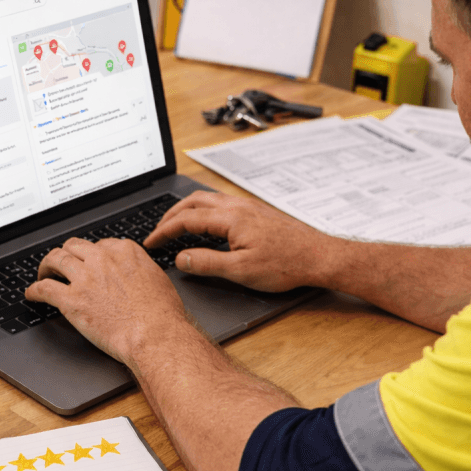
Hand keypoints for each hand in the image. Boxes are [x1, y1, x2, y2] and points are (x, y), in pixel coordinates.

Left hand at [24, 237, 191, 363]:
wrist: (155, 335)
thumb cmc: (162, 315)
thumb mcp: (158, 279)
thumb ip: (141, 270)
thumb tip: (136, 274)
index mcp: (125, 252)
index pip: (100, 244)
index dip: (91, 254)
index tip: (89, 262)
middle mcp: (102, 259)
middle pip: (74, 246)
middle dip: (67, 254)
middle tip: (62, 264)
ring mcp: (85, 278)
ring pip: (55, 259)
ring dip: (46, 265)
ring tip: (43, 273)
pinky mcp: (71, 300)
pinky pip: (44, 288)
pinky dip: (34, 290)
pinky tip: (32, 294)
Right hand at [145, 191, 341, 291]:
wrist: (319, 257)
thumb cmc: (286, 264)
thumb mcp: (241, 271)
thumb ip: (207, 263)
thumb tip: (181, 258)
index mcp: (230, 217)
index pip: (186, 219)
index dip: (164, 231)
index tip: (151, 242)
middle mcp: (237, 206)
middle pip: (193, 201)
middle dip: (170, 215)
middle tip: (157, 232)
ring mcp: (247, 206)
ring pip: (207, 199)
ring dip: (186, 210)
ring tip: (175, 225)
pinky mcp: (256, 211)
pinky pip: (220, 203)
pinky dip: (202, 211)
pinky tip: (204, 225)